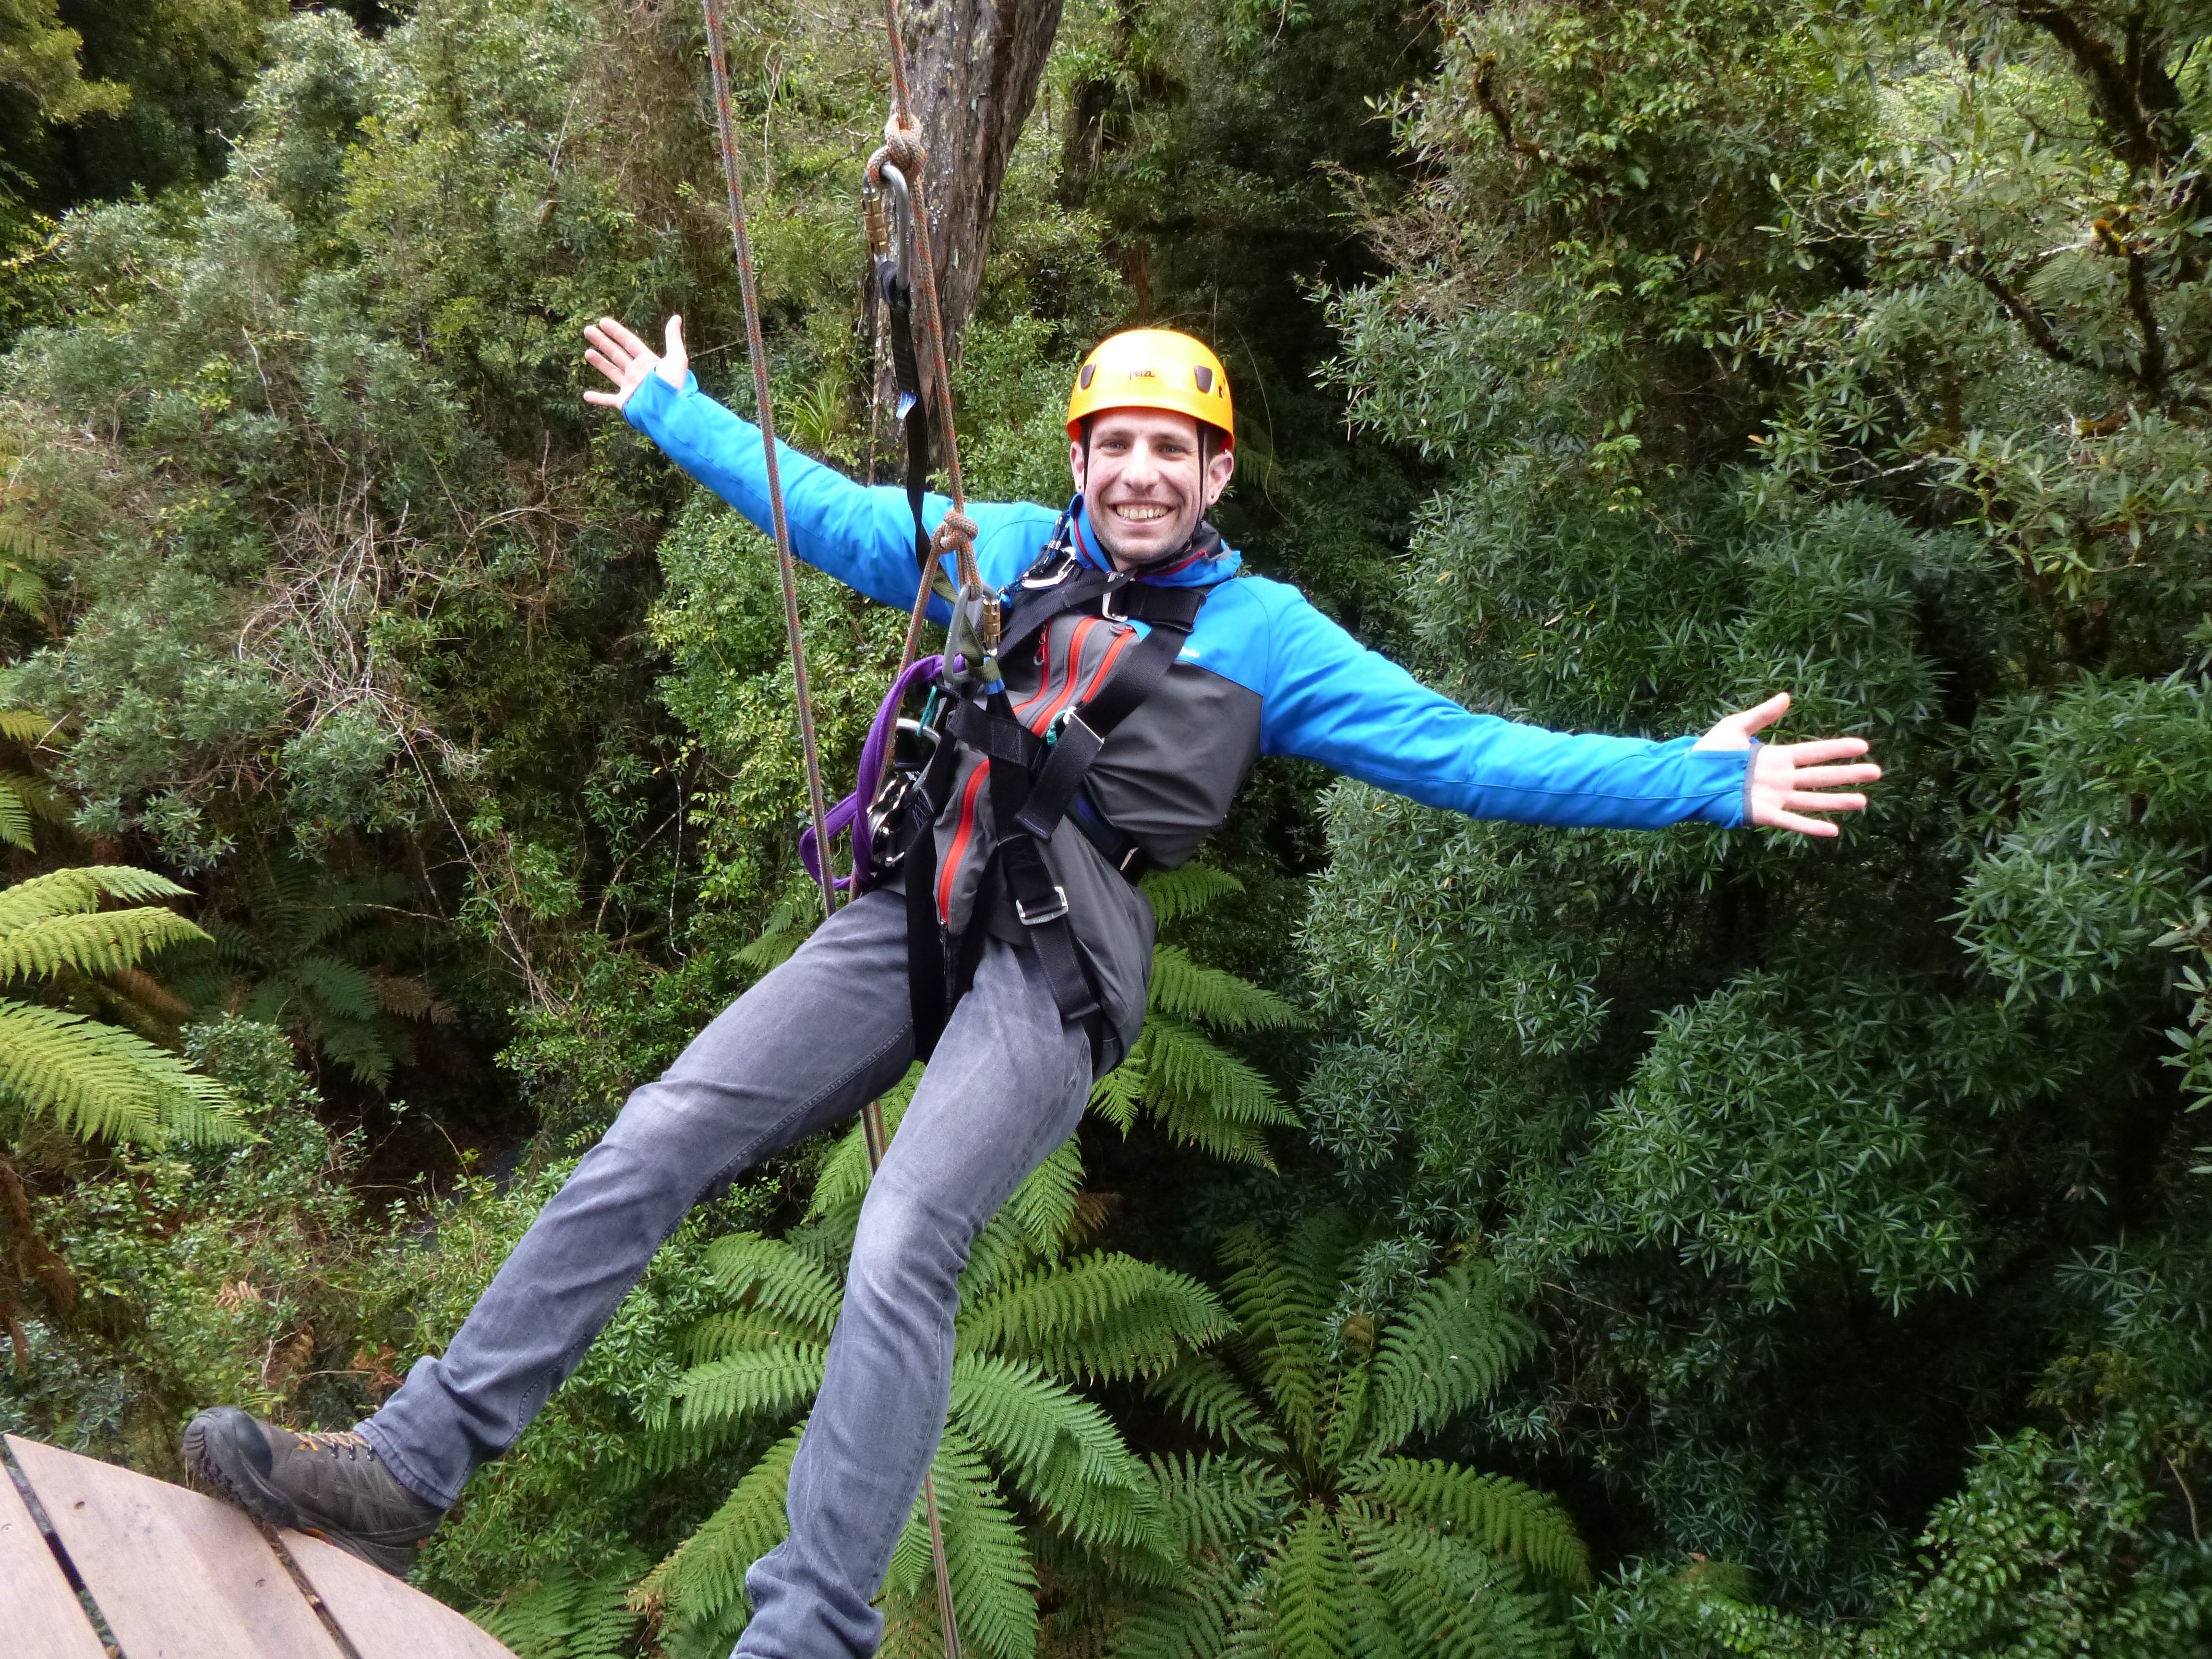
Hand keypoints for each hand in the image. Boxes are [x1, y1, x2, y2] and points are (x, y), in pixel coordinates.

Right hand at [584, 315, 687, 410]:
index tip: (602, 321)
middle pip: (617, 354)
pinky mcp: (625, 402)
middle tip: (588, 330)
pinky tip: (586, 396)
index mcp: (647, 362)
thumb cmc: (674, 385)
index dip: (616, 332)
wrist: (670, 410)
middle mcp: (637, 373)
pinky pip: (608, 400)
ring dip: (599, 362)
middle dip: (602, 342)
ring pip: (611, 372)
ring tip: (587, 352)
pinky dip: (597, 399)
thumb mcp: (677, 358)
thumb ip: (673, 338)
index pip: (629, 342)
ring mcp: (630, 387)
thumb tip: (676, 317)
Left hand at [1695, 692, 1879, 837]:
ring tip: (1864, 801)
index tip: (1862, 745)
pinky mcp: (1764, 815)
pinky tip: (1834, 830)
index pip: (1814, 752)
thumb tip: (1787, 696)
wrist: (1688, 777)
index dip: (1838, 748)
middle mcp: (1781, 778)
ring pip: (1813, 799)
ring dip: (1838, 800)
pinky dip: (1811, 826)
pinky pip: (1792, 822)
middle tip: (1877, 772)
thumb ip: (1762, 714)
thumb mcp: (1736, 726)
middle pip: (1822, 775)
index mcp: (1776, 757)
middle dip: (1849, 773)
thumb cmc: (1709, 752)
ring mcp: (1774, 798)